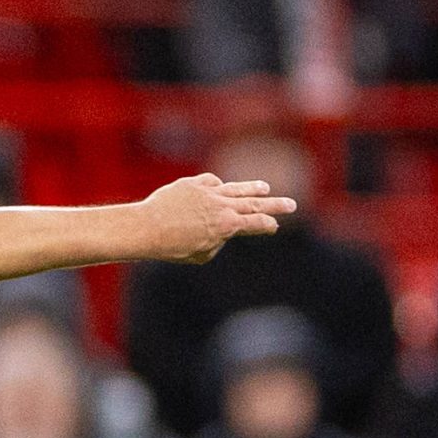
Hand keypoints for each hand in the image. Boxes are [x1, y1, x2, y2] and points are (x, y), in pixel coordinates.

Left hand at [135, 174, 295, 265]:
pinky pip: (210, 183)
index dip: (267, 225)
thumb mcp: (200, 254)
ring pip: (236, 188)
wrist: (146, 228)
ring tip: (265, 188)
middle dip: (275, 205)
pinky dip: (216, 187)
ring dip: (252, 189)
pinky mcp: (192, 184)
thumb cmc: (171, 247)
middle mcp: (222, 206)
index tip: (274, 226)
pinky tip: (220, 189)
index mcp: (227, 226)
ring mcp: (208, 192)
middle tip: (291, 205)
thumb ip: (217, 241)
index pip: (256, 224)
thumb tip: (221, 229)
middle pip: (255, 204)